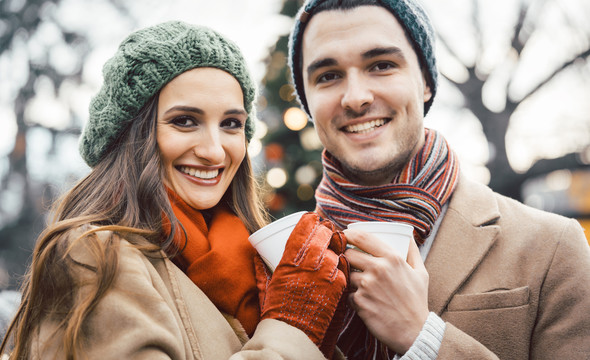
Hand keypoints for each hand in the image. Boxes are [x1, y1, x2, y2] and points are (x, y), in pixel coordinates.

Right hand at [256, 212, 347, 356]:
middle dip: (325, 229)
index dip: (310, 220)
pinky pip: (344, 265)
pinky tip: (341, 262)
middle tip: (327, 228)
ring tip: (336, 243)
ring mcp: (325, 272)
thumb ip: (262, 268)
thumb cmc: (277, 310)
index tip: (313, 218)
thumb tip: (256, 256)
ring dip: (336, 244)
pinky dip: (343, 262)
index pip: (304, 229)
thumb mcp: (267, 284)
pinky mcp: (338, 284)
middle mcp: (309, 261)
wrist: (293, 332)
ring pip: (336, 248)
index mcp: (290, 258)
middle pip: (323, 234)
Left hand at [344, 228, 428, 354]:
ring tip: (358, 283)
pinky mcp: (359, 301)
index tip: (344, 235)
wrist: (414, 331)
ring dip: (349, 277)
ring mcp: (367, 285)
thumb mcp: (421, 273)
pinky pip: (347, 293)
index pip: (362, 237)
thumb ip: (413, 252)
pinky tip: (363, 300)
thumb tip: (408, 236)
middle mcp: (378, 269)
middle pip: (348, 253)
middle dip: (345, 256)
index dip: (349, 233)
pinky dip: (352, 296)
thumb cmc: (417, 301)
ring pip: (346, 273)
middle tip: (348, 260)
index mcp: (392, 258)